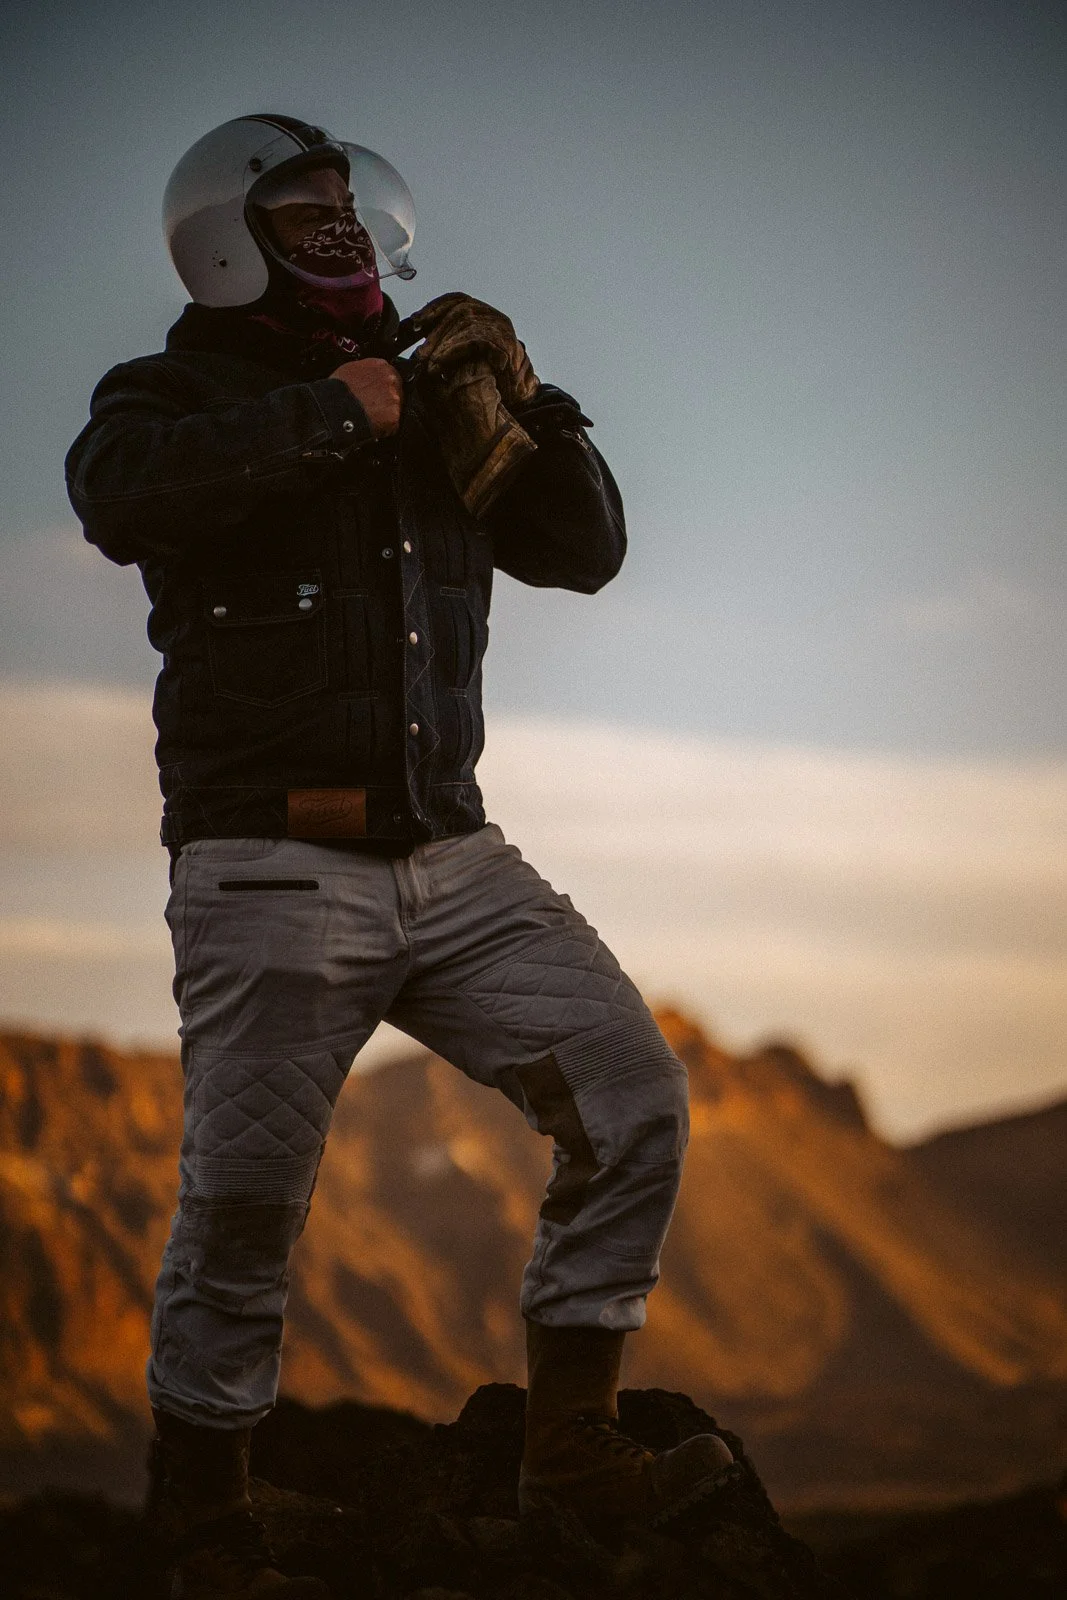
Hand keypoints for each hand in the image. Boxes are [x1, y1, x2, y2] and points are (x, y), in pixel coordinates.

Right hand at [329, 358, 402, 437]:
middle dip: (386, 400)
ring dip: (386, 414)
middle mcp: (391, 379)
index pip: (390, 376)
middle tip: (373, 408)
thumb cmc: (337, 390)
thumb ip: (366, 372)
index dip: (382, 387)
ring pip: (395, 408)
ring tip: (370, 418)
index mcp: (380, 365)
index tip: (377, 394)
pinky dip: (385, 428)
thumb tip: (368, 378)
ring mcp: (394, 398)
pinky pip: (393, 425)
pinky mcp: (393, 416)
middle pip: (396, 391)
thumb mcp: (350, 370)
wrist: (334, 408)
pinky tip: (372, 426)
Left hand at [411, 293, 538, 407]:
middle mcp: (494, 317)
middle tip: (421, 351)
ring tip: (429, 362)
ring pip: (464, 322)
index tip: (417, 322)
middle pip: (459, 310)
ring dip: (442, 342)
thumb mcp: (464, 353)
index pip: (457, 300)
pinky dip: (452, 350)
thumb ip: (449, 340)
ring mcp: (501, 328)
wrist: (514, 396)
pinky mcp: (503, 342)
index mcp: (485, 315)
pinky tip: (440, 363)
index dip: (435, 308)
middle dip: (436, 330)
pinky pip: (472, 339)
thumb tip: (420, 332)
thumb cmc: (489, 377)